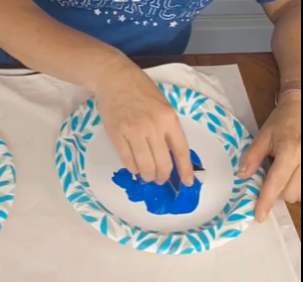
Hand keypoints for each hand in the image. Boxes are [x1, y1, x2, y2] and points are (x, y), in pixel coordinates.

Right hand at [95, 61, 193, 185]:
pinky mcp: (117, 134)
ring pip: (144, 165)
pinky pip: (127, 159)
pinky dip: (132, 168)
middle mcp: (153, 127)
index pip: (180, 151)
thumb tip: (170, 154)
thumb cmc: (141, 90)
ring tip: (147, 176)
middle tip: (160, 180)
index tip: (187, 182)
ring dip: (147, 175)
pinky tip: (134, 169)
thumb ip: (168, 128)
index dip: (184, 170)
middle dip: (162, 177)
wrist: (115, 78)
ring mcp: (133, 131)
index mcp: (169, 118)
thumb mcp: (163, 106)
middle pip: (162, 163)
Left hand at [240, 92, 301, 221]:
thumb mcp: (263, 136)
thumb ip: (252, 157)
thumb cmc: (283, 121)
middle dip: (278, 192)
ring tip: (285, 172)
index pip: (276, 183)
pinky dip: (299, 184)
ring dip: (291, 188)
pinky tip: (294, 173)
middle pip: (292, 192)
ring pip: (302, 192)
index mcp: (290, 152)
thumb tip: (242, 177)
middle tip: (272, 177)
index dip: (266, 201)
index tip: (259, 216)